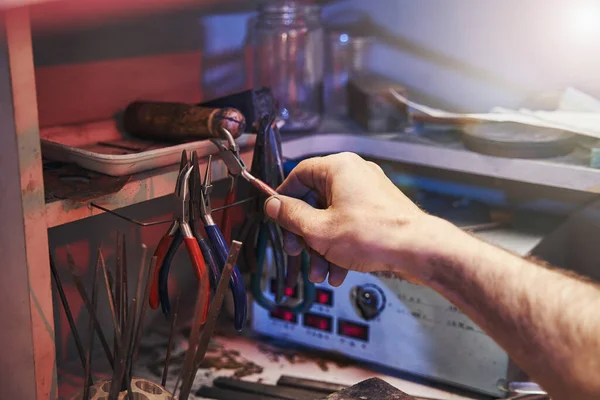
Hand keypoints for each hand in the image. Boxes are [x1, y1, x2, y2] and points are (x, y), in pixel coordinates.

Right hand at [264, 152, 439, 286]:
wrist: (418, 250)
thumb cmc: (371, 235)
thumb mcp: (319, 229)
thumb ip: (291, 215)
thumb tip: (272, 204)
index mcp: (338, 168)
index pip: (299, 175)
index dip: (284, 199)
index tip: (278, 220)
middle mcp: (354, 174)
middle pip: (315, 201)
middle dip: (304, 234)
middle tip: (297, 253)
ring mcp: (368, 192)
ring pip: (332, 217)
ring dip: (321, 247)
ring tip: (320, 274)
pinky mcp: (378, 210)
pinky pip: (349, 224)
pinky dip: (340, 246)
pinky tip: (338, 273)